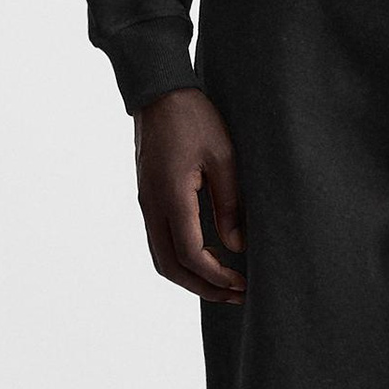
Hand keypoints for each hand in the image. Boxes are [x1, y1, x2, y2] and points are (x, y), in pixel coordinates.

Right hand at [133, 87, 245, 302]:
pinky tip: (205, 258)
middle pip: (170, 267)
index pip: (190, 254)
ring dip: (190, 277)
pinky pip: (159, 241)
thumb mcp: (224, 157)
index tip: (242, 283)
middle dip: (203, 287)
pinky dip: (180, 260)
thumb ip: (230, 204)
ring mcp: (146, 204)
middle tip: (236, 295)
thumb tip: (237, 245)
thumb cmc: (194, 119)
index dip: (216, 276)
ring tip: (222, 283)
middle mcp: (152, 206)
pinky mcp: (148, 198)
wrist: (159, 93)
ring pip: (161, 258)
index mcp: (170, 197)